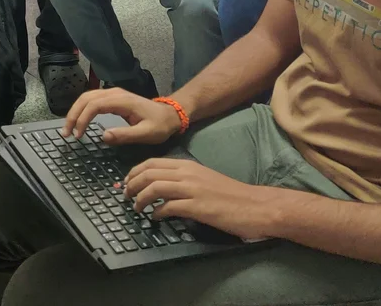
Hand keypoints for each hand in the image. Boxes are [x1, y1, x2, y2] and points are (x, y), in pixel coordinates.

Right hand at [62, 88, 182, 143]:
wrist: (170, 114)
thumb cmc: (160, 125)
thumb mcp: (146, 134)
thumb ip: (125, 135)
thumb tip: (103, 136)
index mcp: (121, 101)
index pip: (94, 105)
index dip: (82, 119)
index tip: (77, 135)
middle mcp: (114, 93)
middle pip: (86, 98)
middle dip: (73, 114)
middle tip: (66, 133)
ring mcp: (113, 93)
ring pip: (87, 97)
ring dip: (75, 111)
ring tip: (70, 129)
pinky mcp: (113, 98)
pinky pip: (92, 100)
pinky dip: (82, 109)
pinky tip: (79, 121)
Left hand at [125, 158, 277, 240]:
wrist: (255, 205)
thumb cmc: (230, 195)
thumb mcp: (203, 180)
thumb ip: (183, 180)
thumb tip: (162, 188)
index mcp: (187, 165)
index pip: (152, 163)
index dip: (134, 172)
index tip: (126, 183)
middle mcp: (187, 173)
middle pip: (149, 172)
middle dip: (132, 184)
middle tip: (126, 196)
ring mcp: (192, 189)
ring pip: (155, 187)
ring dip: (140, 198)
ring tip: (136, 208)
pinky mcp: (197, 206)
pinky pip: (168, 206)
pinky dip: (157, 212)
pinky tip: (155, 217)